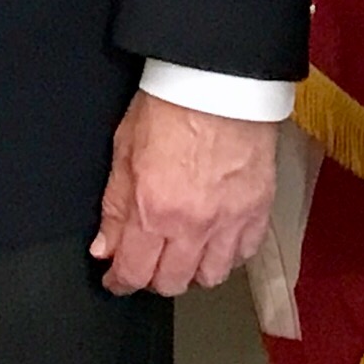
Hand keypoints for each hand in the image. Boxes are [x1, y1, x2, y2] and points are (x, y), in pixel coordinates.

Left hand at [89, 90, 277, 296]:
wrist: (220, 81)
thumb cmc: (172, 104)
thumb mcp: (124, 150)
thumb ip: (114, 206)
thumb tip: (105, 247)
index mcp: (154, 209)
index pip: (134, 271)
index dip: (120, 281)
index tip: (116, 279)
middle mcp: (193, 225)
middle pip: (172, 283)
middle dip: (152, 278)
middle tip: (147, 261)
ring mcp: (230, 221)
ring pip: (210, 277)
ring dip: (192, 270)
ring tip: (183, 252)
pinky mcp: (258, 211)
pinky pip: (243, 255)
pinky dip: (227, 254)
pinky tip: (216, 240)